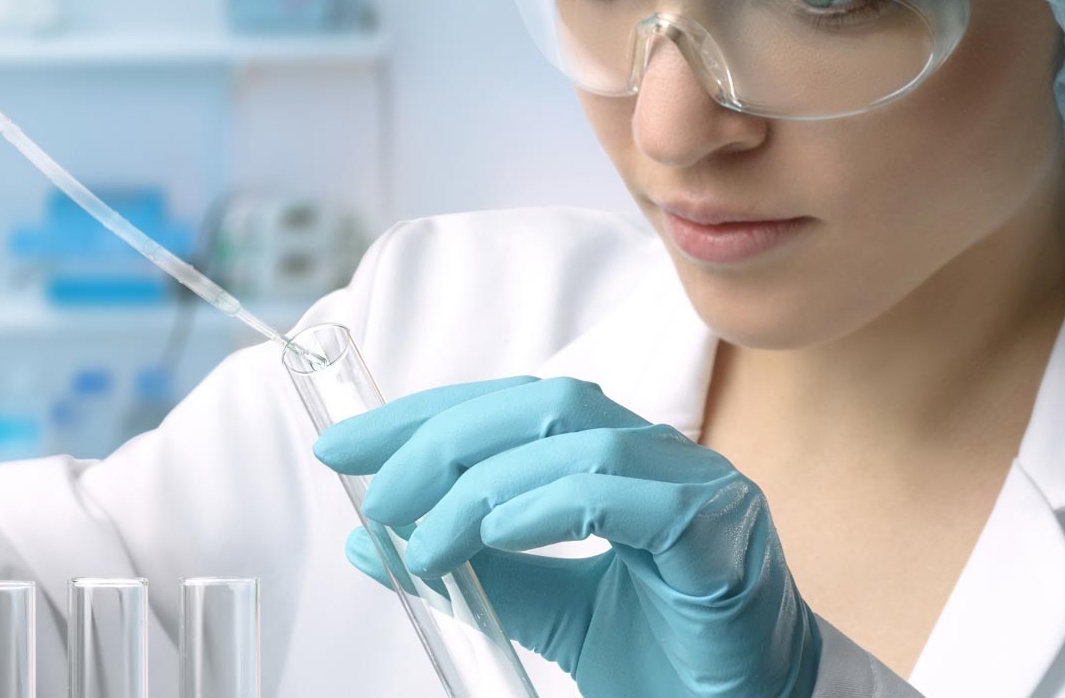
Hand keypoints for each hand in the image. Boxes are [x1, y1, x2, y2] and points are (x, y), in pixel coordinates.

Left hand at [314, 376, 820, 697]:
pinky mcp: (720, 533)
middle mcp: (658, 456)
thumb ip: (471, 569)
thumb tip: (372, 543)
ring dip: (480, 485)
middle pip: (538, 405)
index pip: (508, 406)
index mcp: (616, 459)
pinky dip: (548, 506)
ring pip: (575, 442)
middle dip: (440, 438)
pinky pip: (625, 497)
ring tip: (423, 539)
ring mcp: (698, 486)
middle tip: (374, 491)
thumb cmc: (665, 659)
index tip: (343, 446)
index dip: (422, 415)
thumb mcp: (547, 609)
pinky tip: (493, 534)